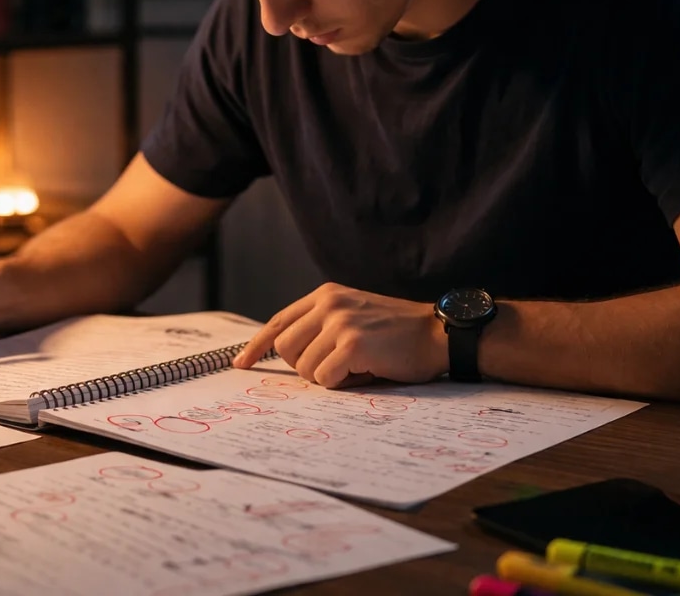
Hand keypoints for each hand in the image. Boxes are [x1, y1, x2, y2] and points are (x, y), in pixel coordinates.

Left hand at [231, 283, 446, 386]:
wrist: (437, 334)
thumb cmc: (396, 334)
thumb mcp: (353, 316)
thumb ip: (320, 327)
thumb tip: (284, 356)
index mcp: (325, 295)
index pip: (278, 322)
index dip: (256, 346)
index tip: (241, 364)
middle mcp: (329, 304)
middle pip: (285, 348)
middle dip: (304, 366)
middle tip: (335, 367)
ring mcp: (339, 323)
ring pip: (304, 368)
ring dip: (327, 377)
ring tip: (356, 367)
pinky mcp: (352, 344)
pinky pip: (326, 379)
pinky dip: (342, 384)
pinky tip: (365, 372)